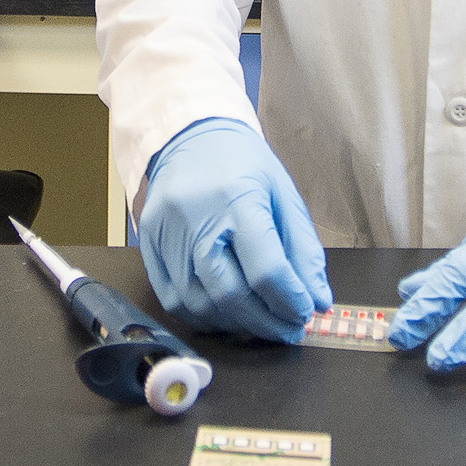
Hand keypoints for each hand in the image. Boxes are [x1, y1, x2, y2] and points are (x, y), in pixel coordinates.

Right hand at [138, 117, 330, 342]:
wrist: (189, 135)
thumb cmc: (240, 163)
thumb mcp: (283, 194)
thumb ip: (304, 250)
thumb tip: (317, 301)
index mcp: (237, 199)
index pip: (266, 269)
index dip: (290, 301)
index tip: (304, 312)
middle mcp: (196, 218)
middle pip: (230, 293)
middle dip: (265, 322)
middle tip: (287, 330)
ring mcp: (167, 233)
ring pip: (199, 303)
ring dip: (235, 324)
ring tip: (259, 322)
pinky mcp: (149, 244)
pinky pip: (173, 299)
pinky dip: (202, 316)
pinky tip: (225, 314)